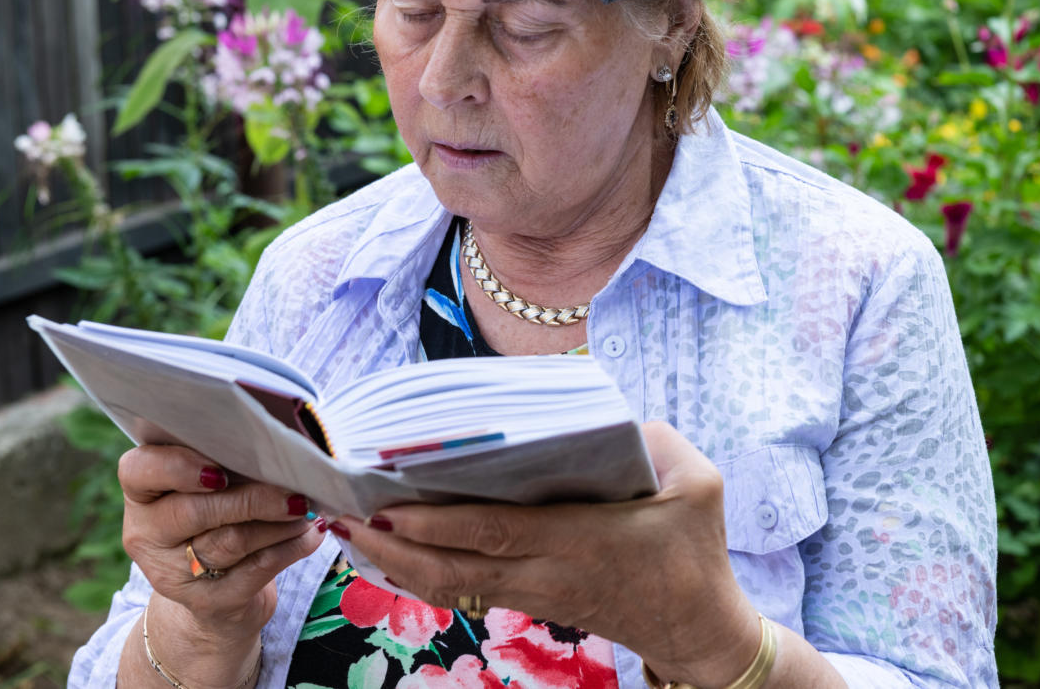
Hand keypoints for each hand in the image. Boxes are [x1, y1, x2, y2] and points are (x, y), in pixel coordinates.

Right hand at [118, 444, 323, 652]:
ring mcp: (174, 574)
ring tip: (307, 508)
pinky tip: (311, 534)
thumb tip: (279, 450)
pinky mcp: (209, 602)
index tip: (219, 470)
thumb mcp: (208, 490)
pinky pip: (256, 570)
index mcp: (142, 494)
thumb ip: (227, 466)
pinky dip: (291, 548)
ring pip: (230, 541)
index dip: (177, 467)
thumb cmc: (217, 520)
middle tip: (294, 491)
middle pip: (195, 511)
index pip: (138, 471)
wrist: (216, 596)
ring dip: (279, 523)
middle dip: (252, 498)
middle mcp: (147, 535)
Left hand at [336, 422, 763, 686]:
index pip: (496, 533)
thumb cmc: (696, 550)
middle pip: (454, 568)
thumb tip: (602, 412)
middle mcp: (546, 572)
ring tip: (349, 529)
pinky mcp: (532, 600)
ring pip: (451, 585)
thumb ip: (654, 439)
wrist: (698, 628)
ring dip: (396, 563)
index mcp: (582, 541)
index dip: (438, 524)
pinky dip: (422, 571)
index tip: (387, 508)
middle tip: (340, 517)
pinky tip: (392, 548)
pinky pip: (464, 588)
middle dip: (392, 547)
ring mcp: (535, 592)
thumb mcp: (699, 481)